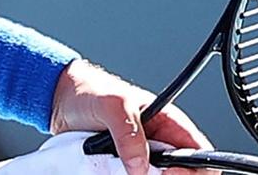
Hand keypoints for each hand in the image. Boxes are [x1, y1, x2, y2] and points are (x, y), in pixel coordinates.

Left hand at [49, 59, 209, 174]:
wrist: (60, 101)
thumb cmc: (90, 91)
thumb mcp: (112, 104)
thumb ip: (129, 132)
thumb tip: (140, 164)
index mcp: (167, 121)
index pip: (198, 149)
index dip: (195, 167)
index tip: (173, 174)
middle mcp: (157, 142)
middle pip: (179, 171)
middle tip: (143, 174)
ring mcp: (139, 157)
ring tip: (122, 169)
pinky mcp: (122, 168)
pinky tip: (111, 173)